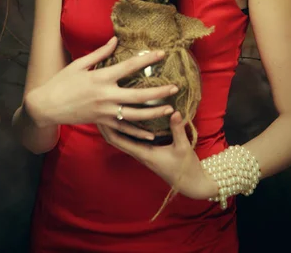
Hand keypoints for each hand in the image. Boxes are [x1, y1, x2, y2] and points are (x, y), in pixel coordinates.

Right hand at [26, 36, 178, 140]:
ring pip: (135, 115)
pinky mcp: (102, 123)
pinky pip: (123, 130)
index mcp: (101, 78)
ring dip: (154, 112)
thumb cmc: (62, 81)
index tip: (162, 54)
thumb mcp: (80, 64)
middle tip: (175, 87)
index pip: (129, 67)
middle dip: (159, 91)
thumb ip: (100, 54)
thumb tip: (115, 41)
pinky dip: (138, 134)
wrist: (47, 106)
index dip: (146, 59)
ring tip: (170, 108)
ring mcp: (105, 112)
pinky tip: (151, 134)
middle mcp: (106, 96)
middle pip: (139, 95)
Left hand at [97, 111, 218, 200]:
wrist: (192, 184)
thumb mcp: (183, 147)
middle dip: (106, 124)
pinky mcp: (148, 151)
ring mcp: (143, 153)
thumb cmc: (186, 167)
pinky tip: (127, 117)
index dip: (107, 127)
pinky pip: (131, 139)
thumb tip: (174, 111)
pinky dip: (125, 128)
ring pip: (122, 138)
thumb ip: (177, 129)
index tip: (98, 111)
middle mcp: (139, 153)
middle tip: (98, 106)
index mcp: (143, 153)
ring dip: (114, 125)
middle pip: (115, 138)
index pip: (117, 140)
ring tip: (108, 108)